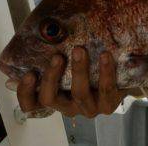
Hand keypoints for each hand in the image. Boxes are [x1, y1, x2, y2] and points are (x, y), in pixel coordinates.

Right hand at [16, 47, 139, 117]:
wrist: (122, 76)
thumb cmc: (90, 66)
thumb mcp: (70, 60)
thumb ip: (54, 54)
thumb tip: (35, 39)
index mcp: (55, 97)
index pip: (31, 105)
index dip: (25, 93)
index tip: (28, 74)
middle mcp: (68, 107)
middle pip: (51, 99)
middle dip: (51, 77)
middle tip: (57, 56)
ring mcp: (88, 108)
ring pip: (79, 93)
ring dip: (78, 70)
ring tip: (80, 50)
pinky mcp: (109, 104)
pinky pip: (106, 89)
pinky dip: (105, 71)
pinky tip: (105, 55)